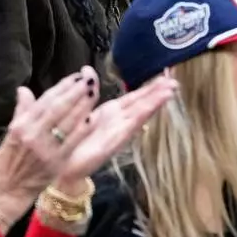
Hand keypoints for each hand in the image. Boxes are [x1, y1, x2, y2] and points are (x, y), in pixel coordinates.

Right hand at [0, 68, 99, 230]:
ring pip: (68, 121)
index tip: (77, 76)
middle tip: (90, 78)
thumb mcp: (12, 133)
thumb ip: (22, 110)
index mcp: (21, 125)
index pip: (46, 100)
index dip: (63, 86)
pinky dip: (84, 127)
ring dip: (84, 105)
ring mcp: (45, 148)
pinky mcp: (57, 161)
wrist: (7, 190)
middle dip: (76, 91)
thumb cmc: (9, 161)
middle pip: (59, 107)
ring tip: (95, 91)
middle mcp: (32, 134)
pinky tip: (94, 116)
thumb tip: (23, 89)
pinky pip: (74, 140)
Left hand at [58, 74, 176, 181]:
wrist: (61, 167)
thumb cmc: (70, 140)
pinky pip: (132, 124)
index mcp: (110, 113)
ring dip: (156, 101)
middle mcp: (118, 120)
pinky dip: (144, 114)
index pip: (134, 97)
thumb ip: (87, 90)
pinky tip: (154, 106)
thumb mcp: (78, 110)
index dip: (149, 87)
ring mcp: (119, 130)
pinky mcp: (115, 141)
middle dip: (158, 91)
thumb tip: (87, 69)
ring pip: (141, 112)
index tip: (164, 76)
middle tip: (174, 80)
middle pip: (141, 103)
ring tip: (171, 90)